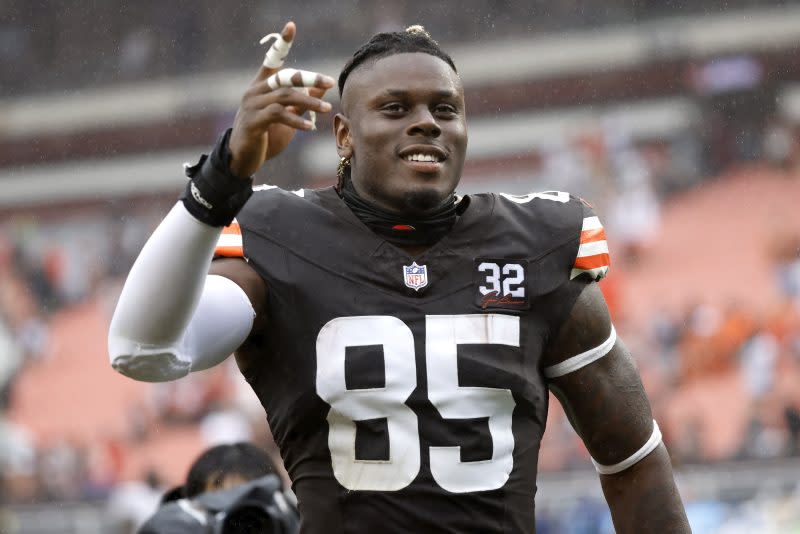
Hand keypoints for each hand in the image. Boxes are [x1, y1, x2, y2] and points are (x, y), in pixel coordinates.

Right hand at [228, 22, 334, 177]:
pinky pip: (278, 115)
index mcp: (261, 86)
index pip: (272, 60)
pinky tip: (310, 127)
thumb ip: (301, 101)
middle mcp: (255, 91)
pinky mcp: (253, 122)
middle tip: (329, 82)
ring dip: (308, 102)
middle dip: (309, 78)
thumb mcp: (287, 117)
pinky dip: (296, 120)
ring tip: (326, 109)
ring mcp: (252, 106)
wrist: (243, 158)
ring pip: (285, 97)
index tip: (291, 26)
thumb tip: (321, 86)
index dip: (281, 43)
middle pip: (285, 78)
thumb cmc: (266, 136)